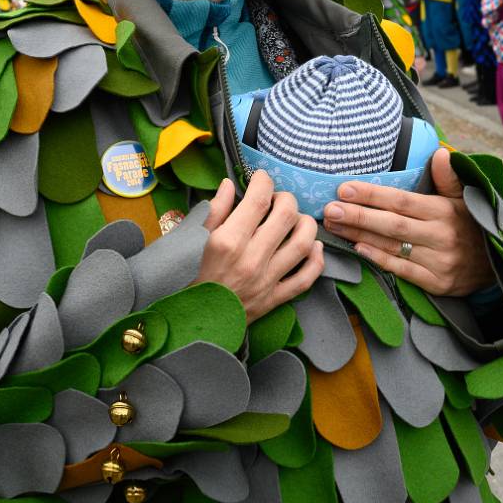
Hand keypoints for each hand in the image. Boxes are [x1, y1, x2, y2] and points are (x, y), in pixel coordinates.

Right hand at [197, 171, 323, 322]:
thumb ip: (214, 211)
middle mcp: (251, 259)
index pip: (258, 200)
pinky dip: (316, 259)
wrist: (190, 324)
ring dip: (305, 223)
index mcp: (227, 241)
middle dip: (285, 198)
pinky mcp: (275, 299)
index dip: (264, 181)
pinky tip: (312, 246)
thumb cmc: (187, 278)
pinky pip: (306, 277)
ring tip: (295, 219)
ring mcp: (266, 280)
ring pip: (303, 243)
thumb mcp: (191, 240)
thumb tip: (229, 184)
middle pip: (286, 215)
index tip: (261, 178)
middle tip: (277, 199)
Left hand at [322, 148, 492, 297]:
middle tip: (329, 209)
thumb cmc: (473, 226)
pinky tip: (357, 248)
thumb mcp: (466, 198)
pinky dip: (379, 259)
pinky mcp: (436, 283)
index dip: (372, 195)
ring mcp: (438, 261)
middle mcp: (441, 236)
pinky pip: (402, 271)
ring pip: (392, 246)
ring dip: (360, 236)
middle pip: (392, 224)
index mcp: (445, 211)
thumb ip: (449, 177)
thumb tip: (440, 154)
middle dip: (358, 215)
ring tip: (334, 227)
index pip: (402, 201)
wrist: (499, 267)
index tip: (344, 188)